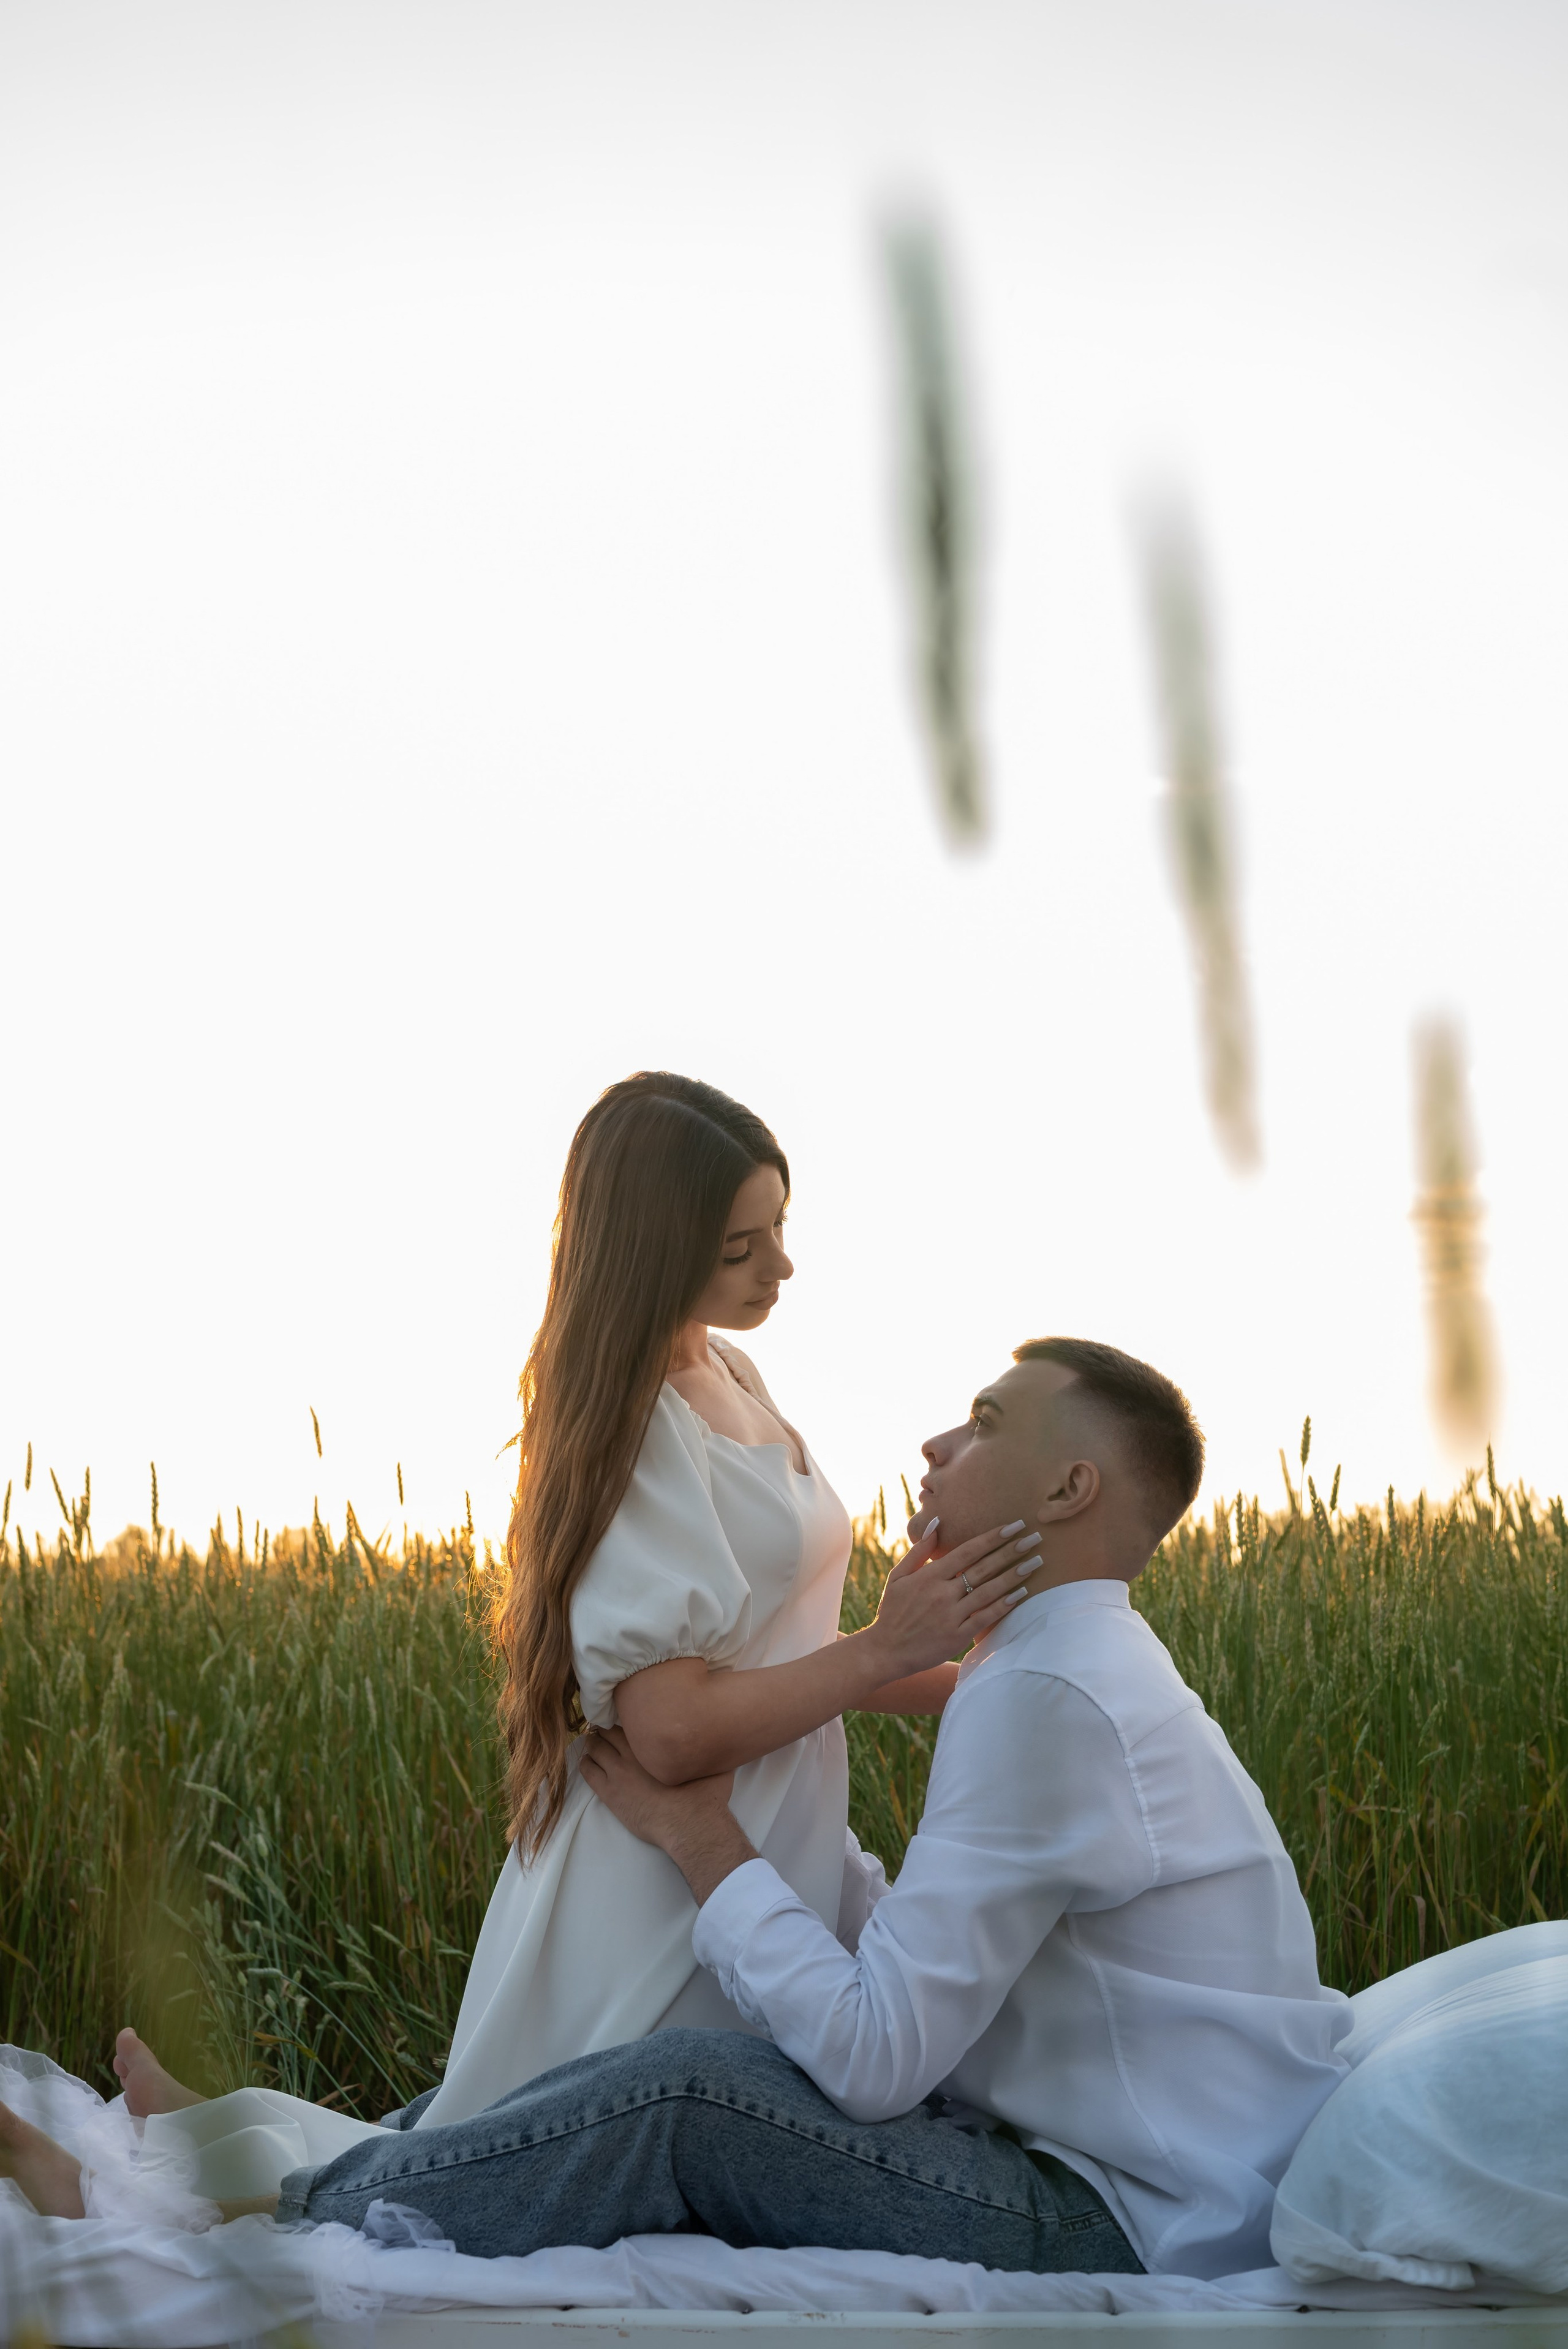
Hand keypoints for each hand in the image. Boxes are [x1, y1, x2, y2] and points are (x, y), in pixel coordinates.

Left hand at [579, 1725, 754, 1904]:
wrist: (690, 1826)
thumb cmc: (704, 1794)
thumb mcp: (715, 1763)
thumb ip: (708, 1747)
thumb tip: (719, 1731)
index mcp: (654, 1740)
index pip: (630, 1718)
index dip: (626, 1716)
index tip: (626, 1715)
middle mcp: (632, 1751)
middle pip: (608, 1731)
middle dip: (605, 1727)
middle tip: (605, 1726)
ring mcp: (618, 1773)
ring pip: (595, 1749)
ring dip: (593, 1742)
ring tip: (594, 1741)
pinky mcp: (610, 1795)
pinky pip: (589, 1772)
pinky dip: (585, 1762)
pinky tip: (586, 1760)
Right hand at [864, 1518, 1037, 1677]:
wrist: (885, 1651)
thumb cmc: (893, 1611)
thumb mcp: (898, 1576)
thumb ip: (919, 1550)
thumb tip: (937, 1523)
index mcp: (929, 1576)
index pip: (968, 1551)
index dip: (992, 1537)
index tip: (1014, 1526)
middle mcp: (942, 1593)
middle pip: (983, 1568)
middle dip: (1011, 1551)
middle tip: (1035, 1538)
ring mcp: (951, 1615)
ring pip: (989, 1591)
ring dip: (1015, 1575)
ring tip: (1035, 1562)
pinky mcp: (957, 1636)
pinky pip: (985, 1617)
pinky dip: (1004, 1605)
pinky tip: (1021, 1594)